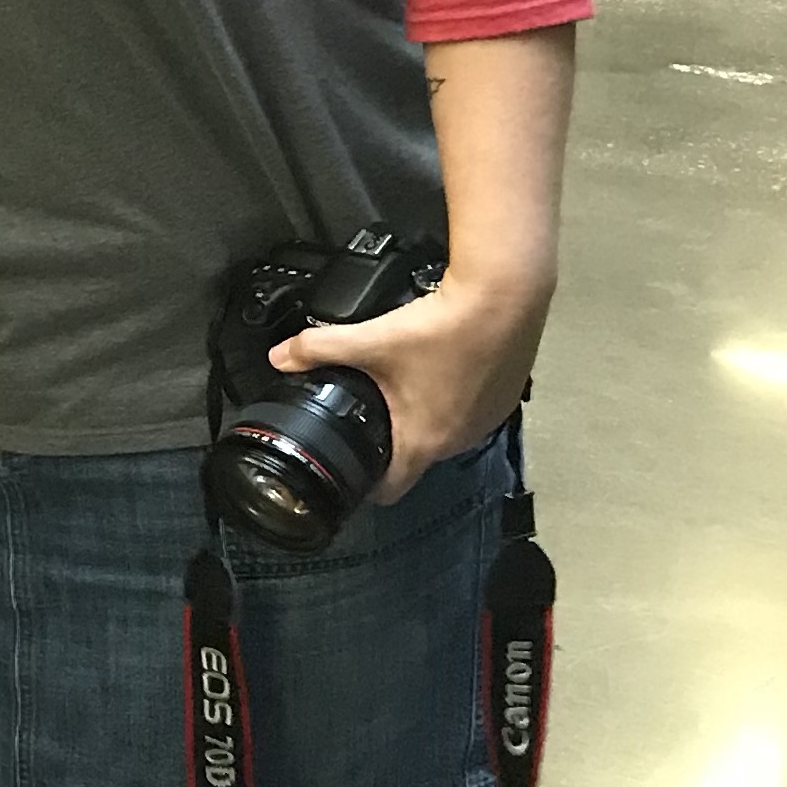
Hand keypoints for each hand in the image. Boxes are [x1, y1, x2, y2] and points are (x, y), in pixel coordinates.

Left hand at [271, 269, 552, 501]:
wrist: (505, 296)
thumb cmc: (443, 327)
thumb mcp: (372, 339)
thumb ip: (319, 348)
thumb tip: (281, 355)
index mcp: (424, 440)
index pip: (391, 490)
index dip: (365, 485)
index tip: (350, 471)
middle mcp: (459, 440)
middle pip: (416, 457)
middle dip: (391, 442)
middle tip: (370, 413)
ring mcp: (487, 421)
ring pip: (445, 433)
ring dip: (423, 419)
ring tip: (404, 387)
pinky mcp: (505, 399)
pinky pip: (470, 412)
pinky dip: (452, 399)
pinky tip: (441, 371)